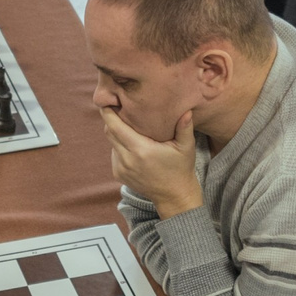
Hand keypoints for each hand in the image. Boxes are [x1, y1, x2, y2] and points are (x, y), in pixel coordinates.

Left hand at [102, 105, 201, 219]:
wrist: (173, 196)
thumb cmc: (181, 168)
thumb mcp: (186, 148)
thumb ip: (185, 128)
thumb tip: (187, 110)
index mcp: (141, 150)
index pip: (115, 127)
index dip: (108, 112)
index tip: (108, 100)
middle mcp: (127, 160)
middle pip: (109, 132)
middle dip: (111, 119)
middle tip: (118, 106)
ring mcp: (121, 168)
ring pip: (111, 143)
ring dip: (117, 133)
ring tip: (129, 125)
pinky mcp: (118, 174)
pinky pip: (114, 153)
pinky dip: (120, 146)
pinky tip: (133, 144)